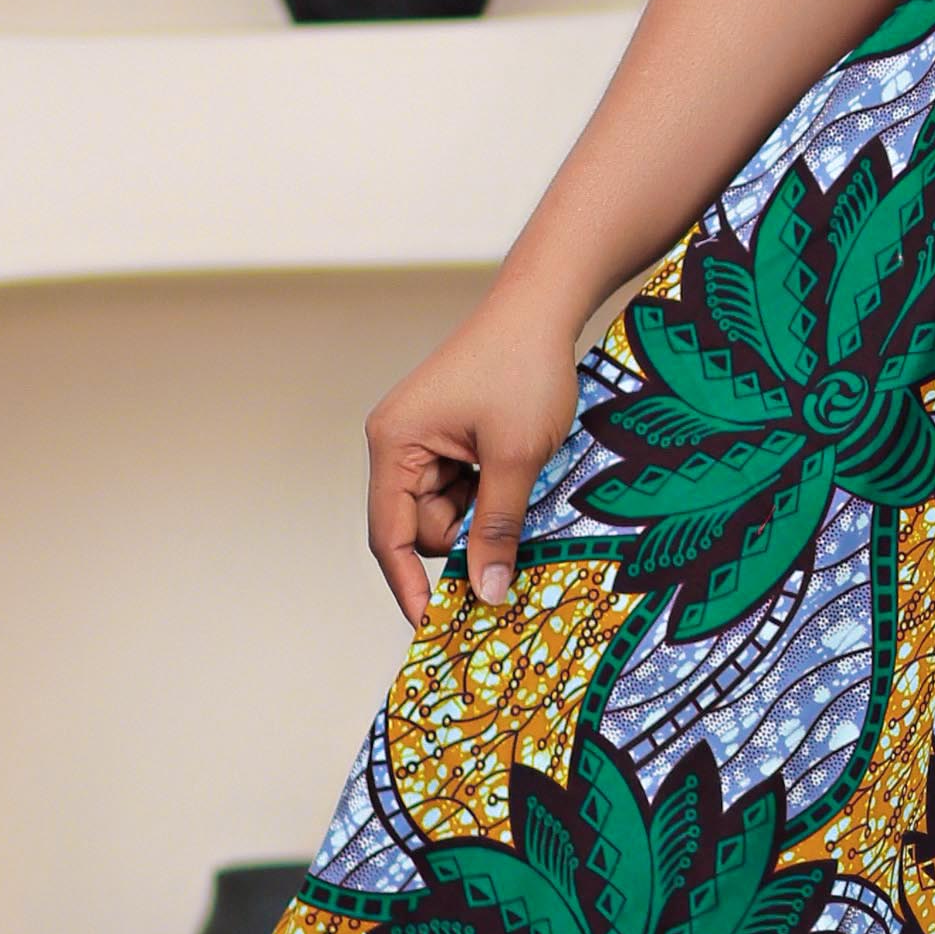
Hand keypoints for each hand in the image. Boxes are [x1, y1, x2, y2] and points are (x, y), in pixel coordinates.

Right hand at [365, 293, 590, 624]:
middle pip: (420, 527)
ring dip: (484, 515)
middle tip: (512, 550)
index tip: (432, 627)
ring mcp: (423, 440)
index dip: (410, 586)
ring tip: (523, 482)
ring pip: (448, 511)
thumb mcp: (516, 457)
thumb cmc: (523, 368)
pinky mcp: (450, 437)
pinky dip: (491, 495)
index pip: (390, 535)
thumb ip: (498, 528)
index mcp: (394, 443)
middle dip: (464, 542)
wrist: (544, 306)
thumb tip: (489, 592)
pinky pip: (464, 488)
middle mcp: (397, 443)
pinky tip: (519, 475)